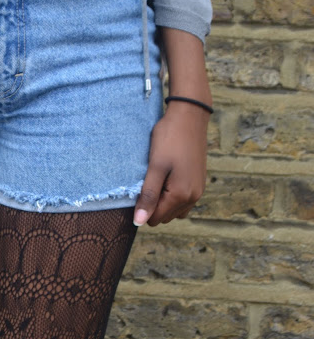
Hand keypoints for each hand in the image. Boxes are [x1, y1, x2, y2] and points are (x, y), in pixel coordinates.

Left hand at [134, 101, 209, 226]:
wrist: (190, 116)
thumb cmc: (169, 138)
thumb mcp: (155, 167)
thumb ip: (148, 196)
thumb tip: (139, 222)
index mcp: (182, 195)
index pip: (154, 219)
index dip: (143, 207)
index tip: (141, 187)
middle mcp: (193, 198)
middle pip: (164, 217)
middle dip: (153, 204)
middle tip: (150, 180)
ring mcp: (198, 191)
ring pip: (173, 211)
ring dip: (162, 201)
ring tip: (158, 178)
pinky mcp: (198, 184)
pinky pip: (182, 202)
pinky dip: (172, 196)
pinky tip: (167, 178)